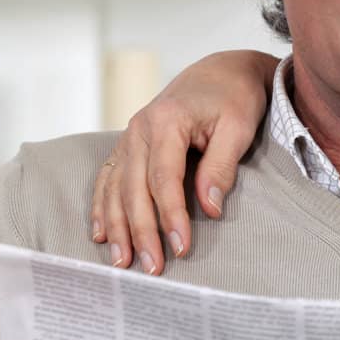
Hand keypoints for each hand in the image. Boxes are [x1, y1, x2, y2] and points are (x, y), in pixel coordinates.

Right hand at [91, 50, 275, 275]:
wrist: (223, 71)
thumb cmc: (235, 98)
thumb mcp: (239, 127)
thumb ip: (221, 166)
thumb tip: (210, 208)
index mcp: (165, 122)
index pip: (164, 179)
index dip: (171, 216)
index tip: (181, 248)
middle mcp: (138, 129)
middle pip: (134, 189)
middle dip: (141, 232)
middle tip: (151, 268)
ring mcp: (129, 136)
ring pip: (115, 188)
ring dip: (117, 227)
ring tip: (122, 261)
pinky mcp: (129, 144)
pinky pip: (109, 178)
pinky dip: (103, 207)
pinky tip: (100, 234)